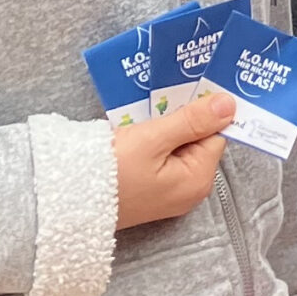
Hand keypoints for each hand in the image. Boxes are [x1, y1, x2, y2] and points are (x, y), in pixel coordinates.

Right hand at [113, 93, 235, 229]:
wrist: (67, 201)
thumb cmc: (111, 171)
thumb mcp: (154, 139)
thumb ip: (192, 120)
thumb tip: (230, 104)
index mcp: (198, 179)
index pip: (215, 134)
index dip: (202, 112)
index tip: (184, 94)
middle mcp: (190, 191)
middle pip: (198, 141)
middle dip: (180, 120)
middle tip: (158, 104)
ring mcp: (170, 193)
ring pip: (178, 148)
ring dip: (163, 130)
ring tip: (143, 118)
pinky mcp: (151, 192)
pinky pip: (162, 158)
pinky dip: (152, 143)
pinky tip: (135, 134)